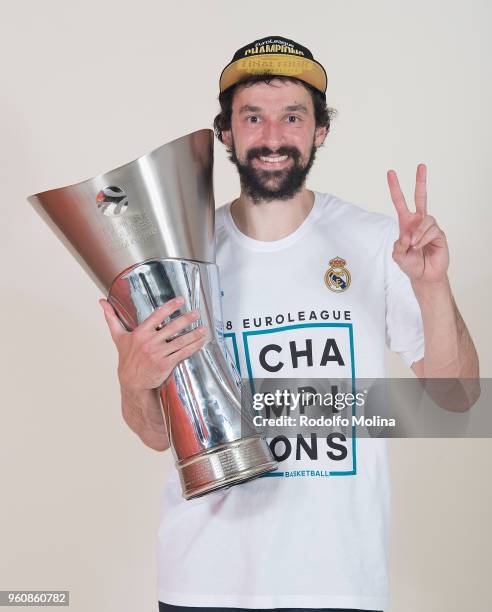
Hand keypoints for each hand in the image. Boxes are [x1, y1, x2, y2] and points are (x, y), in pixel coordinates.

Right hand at [99, 297, 207, 390]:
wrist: (131, 382)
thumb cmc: (126, 358)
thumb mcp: (118, 337)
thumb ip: (111, 318)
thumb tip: (101, 302)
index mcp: (140, 333)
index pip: (157, 315)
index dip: (170, 307)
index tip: (181, 300)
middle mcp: (149, 342)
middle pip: (171, 328)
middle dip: (186, 319)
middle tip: (196, 313)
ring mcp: (158, 354)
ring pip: (179, 341)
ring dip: (194, 334)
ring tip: (204, 328)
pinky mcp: (165, 364)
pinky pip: (182, 354)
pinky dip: (193, 347)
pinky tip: (200, 342)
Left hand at [387, 163, 448, 282]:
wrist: (424, 275)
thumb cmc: (410, 264)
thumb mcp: (398, 256)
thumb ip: (398, 246)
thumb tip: (407, 237)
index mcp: (406, 223)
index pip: (400, 202)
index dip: (395, 188)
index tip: (391, 173)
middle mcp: (418, 221)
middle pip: (421, 197)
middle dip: (420, 181)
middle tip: (421, 165)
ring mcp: (430, 226)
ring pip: (424, 220)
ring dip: (417, 234)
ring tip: (413, 246)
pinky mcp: (439, 234)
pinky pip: (431, 231)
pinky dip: (423, 240)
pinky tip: (420, 247)